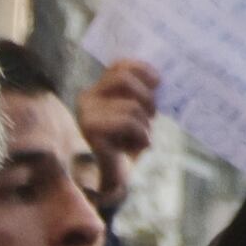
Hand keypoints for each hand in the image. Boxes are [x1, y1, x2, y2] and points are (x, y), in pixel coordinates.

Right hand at [76, 59, 158, 208]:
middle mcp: (87, 98)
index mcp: (97, 91)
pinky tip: (137, 146)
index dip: (141, 69)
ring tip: (140, 138)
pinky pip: (129, 123)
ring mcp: (87, 114)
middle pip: (123, 78)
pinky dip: (141, 135)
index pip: (118, 66)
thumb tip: (159, 79)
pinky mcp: (92, 131)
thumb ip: (141, 96)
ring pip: (132, 106)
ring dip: (145, 125)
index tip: (158, 81)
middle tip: (153, 115)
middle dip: (146, 96)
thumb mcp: (135, 115)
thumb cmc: (126, 145)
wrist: (112, 178)